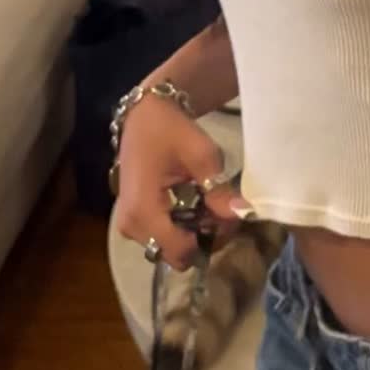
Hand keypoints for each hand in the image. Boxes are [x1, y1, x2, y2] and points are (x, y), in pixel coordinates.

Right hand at [113, 97, 253, 271]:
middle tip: (222, 211)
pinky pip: (161, 238)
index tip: (227, 217)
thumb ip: (218, 188)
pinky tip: (193, 205)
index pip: (181, 250)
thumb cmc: (170, 130)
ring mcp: (128, 225)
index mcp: (143, 210)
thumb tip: (242, 214)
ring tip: (209, 205)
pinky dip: (181, 228)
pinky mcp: (131, 221)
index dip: (210, 240)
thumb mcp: (201, 153)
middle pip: (175, 255)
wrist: (143, 114)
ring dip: (193, 234)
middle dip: (203, 239)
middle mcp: (130, 225)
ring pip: (168, 249)